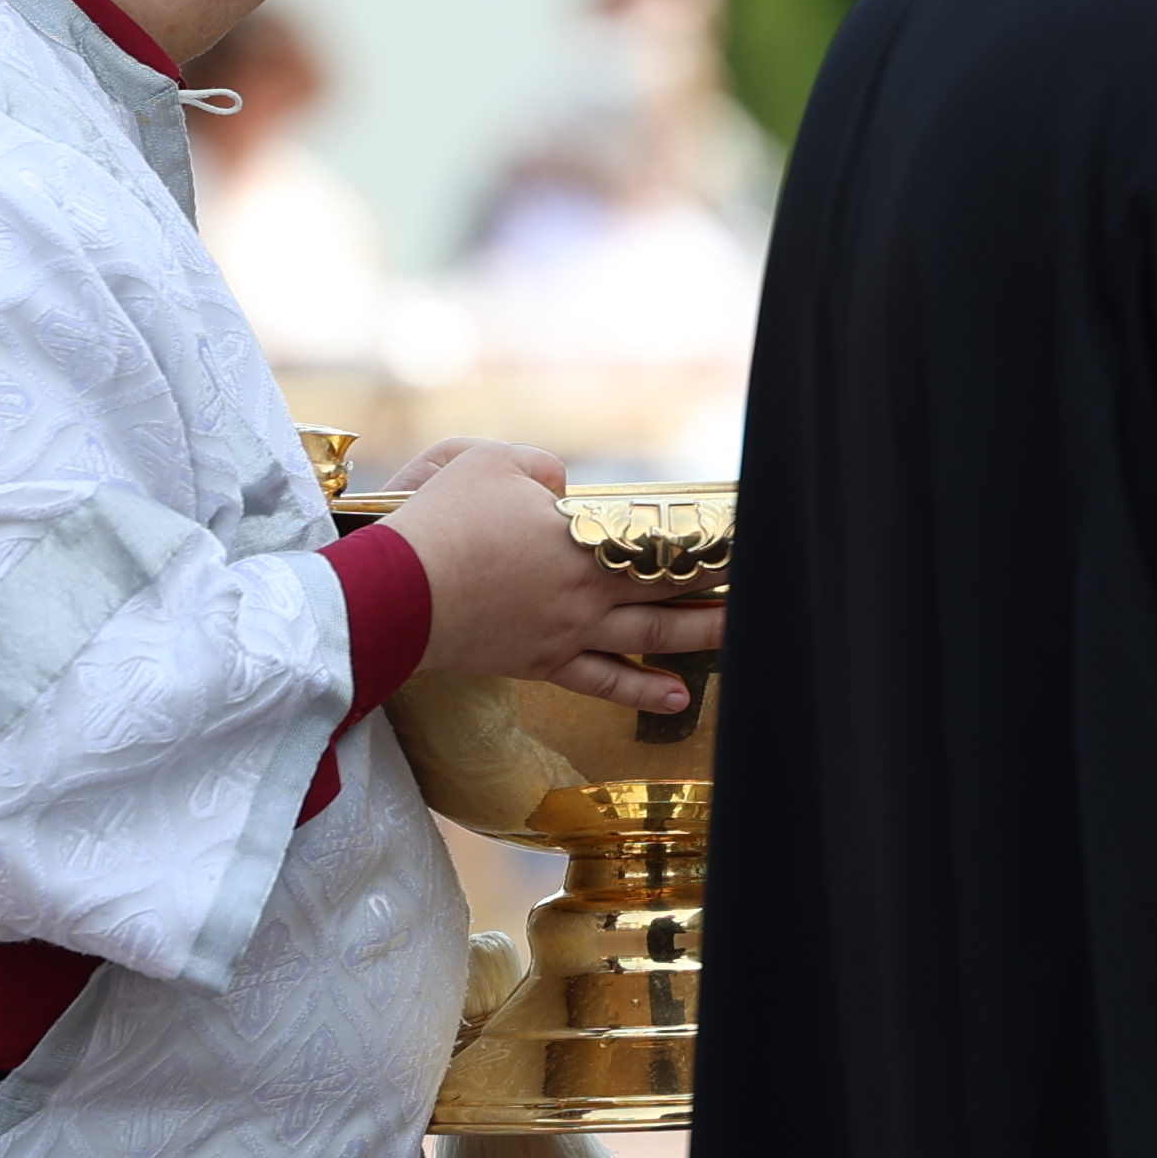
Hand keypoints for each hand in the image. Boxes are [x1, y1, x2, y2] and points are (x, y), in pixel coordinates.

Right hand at [374, 440, 727, 709]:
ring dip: (702, 634)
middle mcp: (589, 591)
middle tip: (761, 583)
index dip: (709, 538)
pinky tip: (681, 695)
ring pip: (653, 638)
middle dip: (719, 584)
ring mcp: (569, 633)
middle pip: (672, 589)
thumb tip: (562, 485)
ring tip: (742, 632)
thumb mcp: (487, 462)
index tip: (746, 536)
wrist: (395, 592)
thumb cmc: (439, 520)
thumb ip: (537, 467)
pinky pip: (604, 683)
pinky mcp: (542, 663)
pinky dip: (645, 691)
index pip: (662, 538)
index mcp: (583, 538)